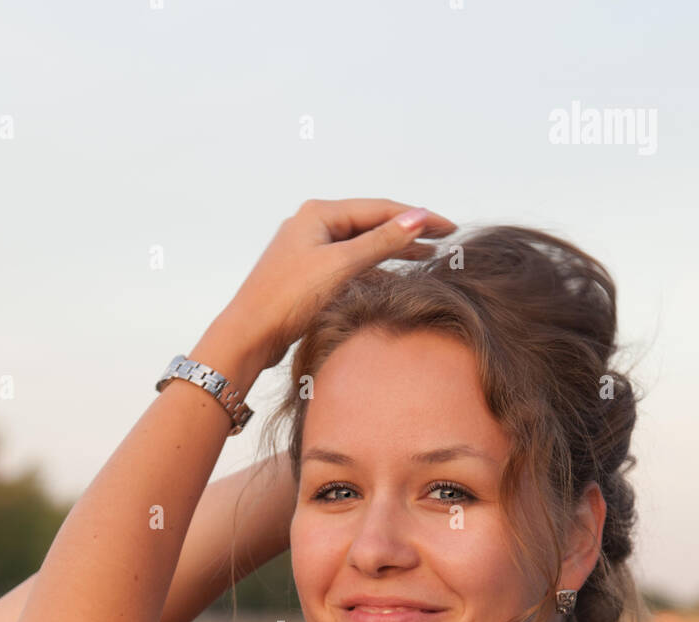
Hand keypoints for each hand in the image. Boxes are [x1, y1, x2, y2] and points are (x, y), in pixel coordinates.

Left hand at [222, 198, 457, 369]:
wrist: (249, 335)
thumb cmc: (288, 298)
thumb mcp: (341, 266)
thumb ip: (382, 242)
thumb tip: (419, 217)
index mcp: (319, 214)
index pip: (380, 209)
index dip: (418, 218)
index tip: (449, 228)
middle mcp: (312, 226)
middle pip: (371, 225)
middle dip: (407, 233)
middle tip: (443, 242)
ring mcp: (308, 251)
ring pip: (361, 247)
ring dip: (392, 253)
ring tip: (425, 259)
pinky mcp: (307, 276)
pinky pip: (349, 266)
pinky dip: (372, 272)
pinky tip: (393, 283)